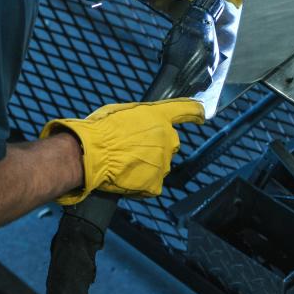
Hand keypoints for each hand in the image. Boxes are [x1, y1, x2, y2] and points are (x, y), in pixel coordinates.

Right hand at [39, 98, 204, 204]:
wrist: (91, 154)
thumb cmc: (100, 129)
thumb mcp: (120, 111)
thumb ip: (139, 118)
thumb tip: (140, 124)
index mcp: (158, 116)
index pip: (186, 110)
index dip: (195, 112)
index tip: (201, 115)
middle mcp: (167, 138)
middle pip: (168, 143)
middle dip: (154, 145)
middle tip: (130, 147)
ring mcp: (163, 162)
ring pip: (159, 164)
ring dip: (146, 164)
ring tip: (123, 163)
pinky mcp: (155, 183)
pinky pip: (150, 184)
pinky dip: (140, 183)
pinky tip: (124, 177)